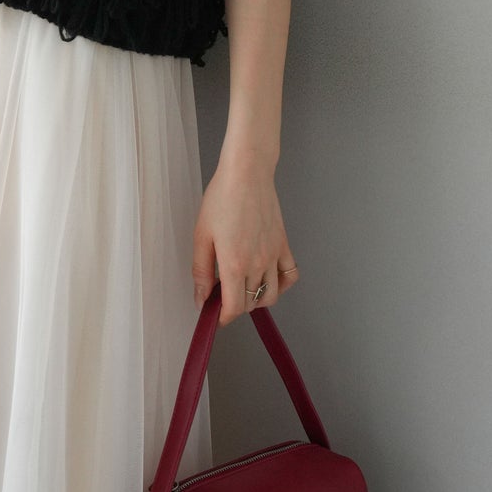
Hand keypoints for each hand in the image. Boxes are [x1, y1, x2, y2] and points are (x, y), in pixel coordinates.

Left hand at [192, 154, 301, 326]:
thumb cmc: (221, 198)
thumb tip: (201, 298)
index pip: (234, 308)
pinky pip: (290, 276)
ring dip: (256, 300)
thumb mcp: (201, 235)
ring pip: (271, 295)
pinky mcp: (284, 245)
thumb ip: (201, 271)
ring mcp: (274, 255)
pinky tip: (267, 279)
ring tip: (242, 287)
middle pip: (250, 303)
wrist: (247, 173)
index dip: (223, 318)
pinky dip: (281, 285)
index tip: (215, 315)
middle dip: (235, 305)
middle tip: (221, 292)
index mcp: (235, 264)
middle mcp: (258, 264)